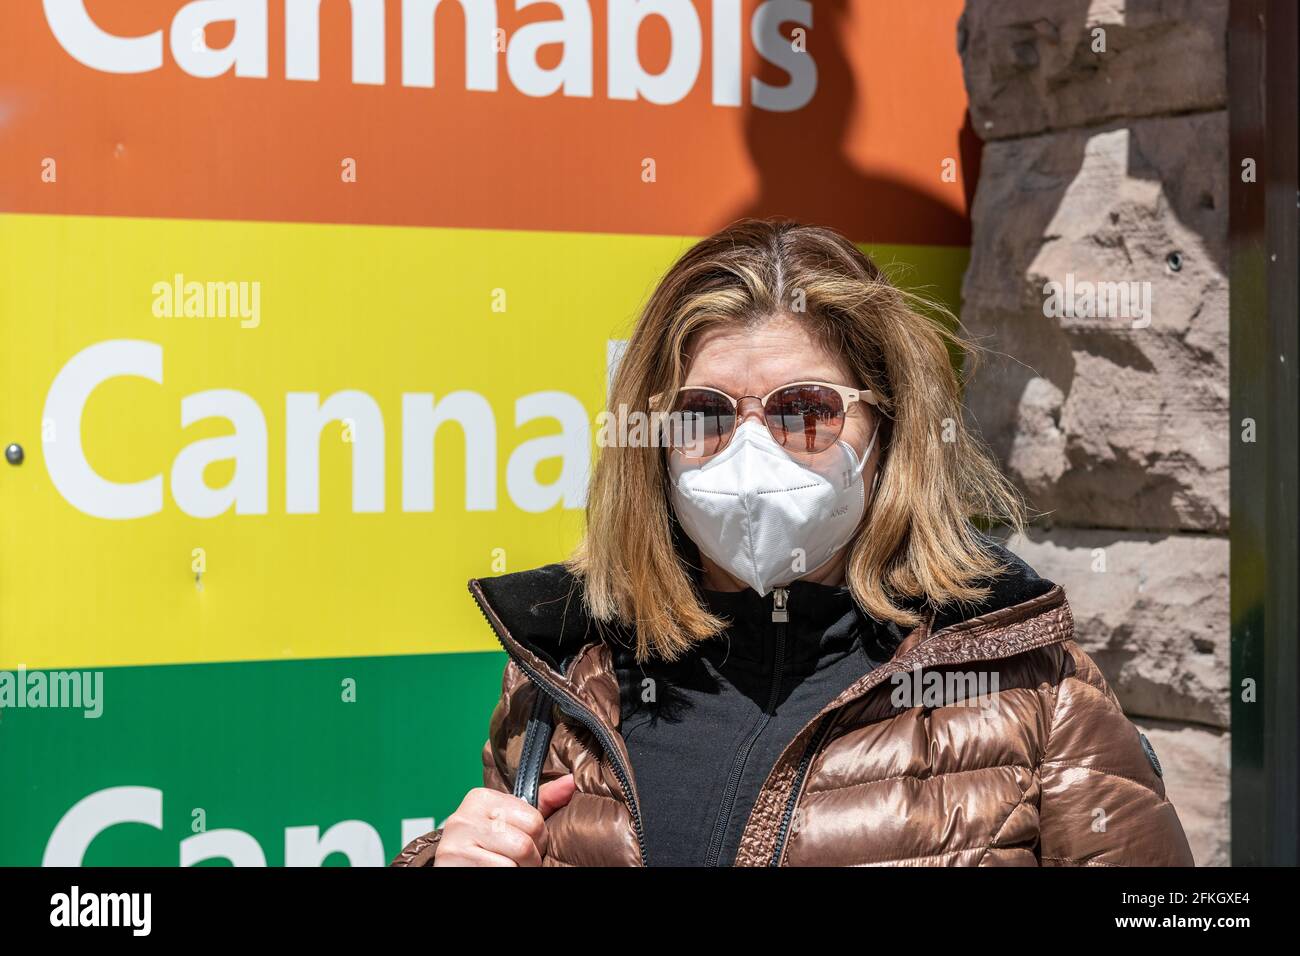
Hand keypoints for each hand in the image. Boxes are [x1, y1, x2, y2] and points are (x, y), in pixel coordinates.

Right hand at [432, 774, 576, 866]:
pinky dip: (506, 877)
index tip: (526, 843)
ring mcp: (456, 843)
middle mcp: (464, 817)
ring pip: (513, 864)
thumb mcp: (511, 819)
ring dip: (518, 870)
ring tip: (507, 866)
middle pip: (525, 844)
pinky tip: (494, 871)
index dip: (538, 839)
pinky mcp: (454, 864)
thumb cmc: (485, 845)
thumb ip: (542, 802)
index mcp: (480, 798)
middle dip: (529, 858)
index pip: (534, 820)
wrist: (453, 866)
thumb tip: (571, 781)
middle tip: (518, 860)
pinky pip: (501, 872)